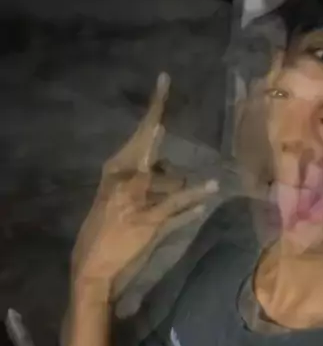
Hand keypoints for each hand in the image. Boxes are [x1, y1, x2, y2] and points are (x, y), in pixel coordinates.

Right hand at [71, 72, 217, 300]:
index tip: (165, 81)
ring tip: (197, 195)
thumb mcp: (120, 199)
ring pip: (170, 179)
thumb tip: (175, 172)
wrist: (91, 264)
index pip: (139, 134)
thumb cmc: (106, 230)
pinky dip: (195, 199)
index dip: (155, 107)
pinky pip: (178, 205)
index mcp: (115, 170)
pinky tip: (209, 192)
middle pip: (148, 143)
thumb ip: (146, 181)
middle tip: (166, 83)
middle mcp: (123, 179)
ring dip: (187, 187)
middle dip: (158, 116)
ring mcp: (135, 199)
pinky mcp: (149, 221)